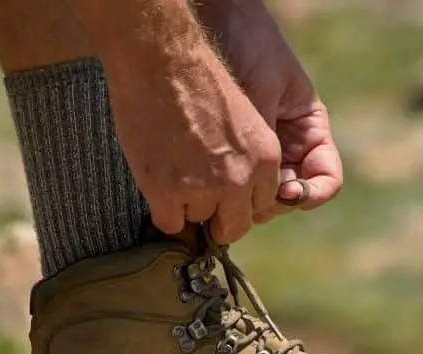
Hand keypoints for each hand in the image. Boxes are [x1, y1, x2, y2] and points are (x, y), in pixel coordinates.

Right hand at [72, 0, 282, 243]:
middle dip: (217, 218)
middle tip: (197, 200)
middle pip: (234, 226)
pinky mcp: (168, 193)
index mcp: (265, 160)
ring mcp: (204, 190)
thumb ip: (246, 161)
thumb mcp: (244, 123)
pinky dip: (162, 210)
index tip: (222, 195)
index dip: (238, 203)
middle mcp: (240, 180)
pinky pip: (169, 225)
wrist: (162, 60)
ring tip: (171, 168)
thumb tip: (233, 195)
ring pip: (197, 221)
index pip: (259, 206)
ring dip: (184, 205)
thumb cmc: (198, 81)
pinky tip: (156, 182)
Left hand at [196, 0, 343, 223]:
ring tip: (220, 188)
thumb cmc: (246, 42)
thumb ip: (268, 140)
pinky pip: (231, 186)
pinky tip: (207, 183)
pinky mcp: (226, 156)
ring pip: (258, 199)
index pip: (325, 181)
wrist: (211, 16)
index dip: (311, 194)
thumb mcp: (266, 91)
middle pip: (289, 198)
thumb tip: (270, 191)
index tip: (287, 191)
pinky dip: (223, 191)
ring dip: (244, 201)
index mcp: (309, 131)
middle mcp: (285, 148)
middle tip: (243, 193)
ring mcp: (256, 154)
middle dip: (270, 201)